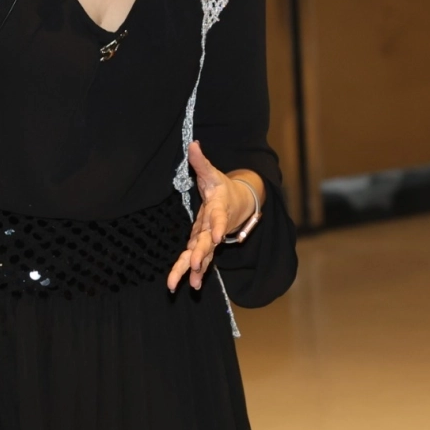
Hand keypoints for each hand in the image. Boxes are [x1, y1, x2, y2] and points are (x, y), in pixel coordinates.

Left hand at [167, 141, 258, 292]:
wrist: (239, 202)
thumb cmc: (222, 187)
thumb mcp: (212, 173)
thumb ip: (201, 161)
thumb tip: (192, 143)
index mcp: (217, 209)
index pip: (217, 218)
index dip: (216, 226)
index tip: (216, 236)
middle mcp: (214, 226)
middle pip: (207, 242)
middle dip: (201, 255)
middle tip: (194, 266)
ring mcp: (211, 237)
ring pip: (202, 255)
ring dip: (196, 270)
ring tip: (190, 286)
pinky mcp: (206, 243)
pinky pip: (201, 259)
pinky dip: (197, 271)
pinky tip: (192, 285)